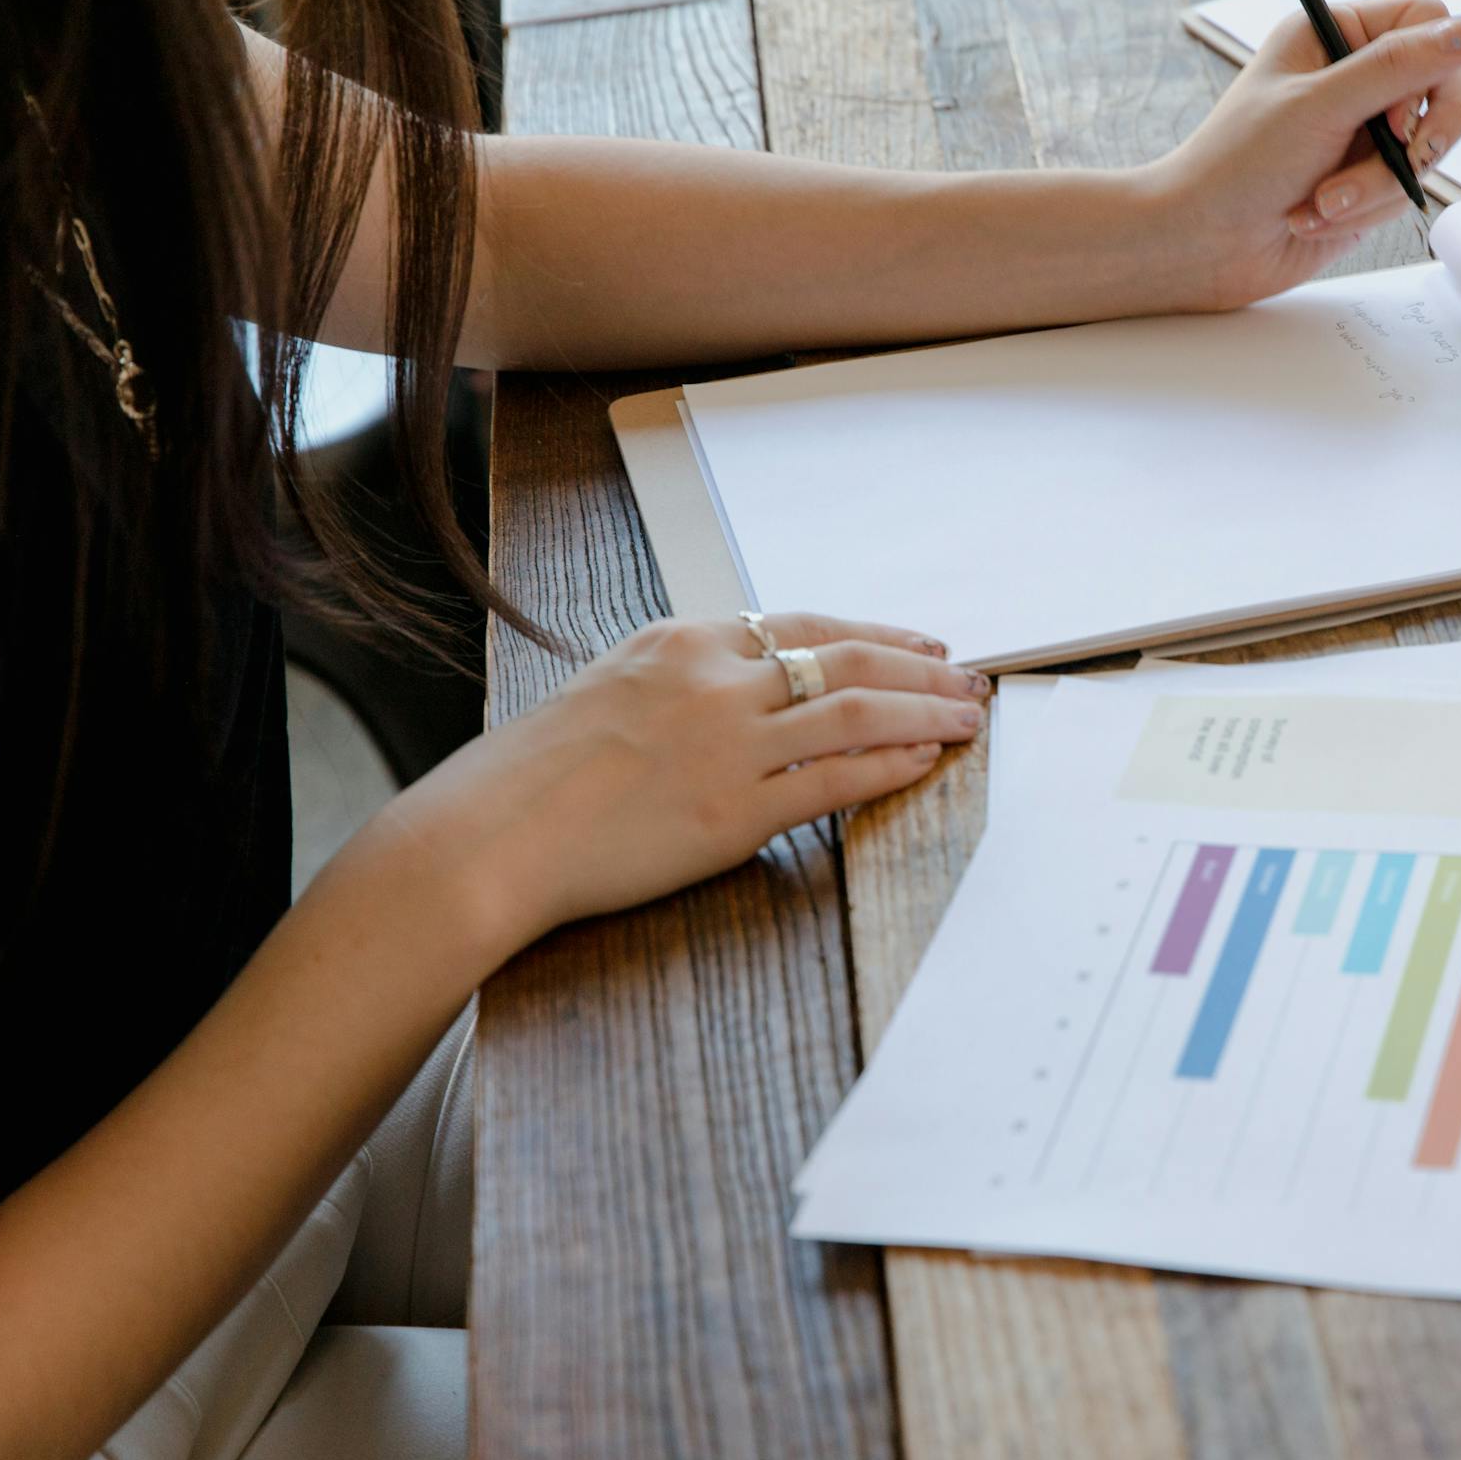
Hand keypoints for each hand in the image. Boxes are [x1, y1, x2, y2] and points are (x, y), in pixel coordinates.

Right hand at [326, 613, 987, 950]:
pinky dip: (888, 765)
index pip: (802, 624)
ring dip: (924, 710)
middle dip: (919, 667)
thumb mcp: (611, 691)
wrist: (491, 834)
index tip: (922, 645)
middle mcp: (712, 680)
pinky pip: (832, 779)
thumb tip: (743, 691)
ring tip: (967, 718)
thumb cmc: (536, 775)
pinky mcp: (732, 810)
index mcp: (681, 643)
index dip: (874, 634)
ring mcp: (726, 744)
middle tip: (969, 678)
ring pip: (854, 709)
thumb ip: (682, 683)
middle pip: (845, 657)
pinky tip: (923, 762)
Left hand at [1146, 0, 1460, 309]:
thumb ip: (1398, 68)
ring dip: (1375, 186)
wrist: (1202, 245)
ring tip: (1322, 201)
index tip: (1402, 114)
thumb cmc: (1237, 166)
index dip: (1434, 68)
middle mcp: (1353, 76)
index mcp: (1334, 34)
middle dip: (1415, 141)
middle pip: (1442, 88)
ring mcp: (1363, 131)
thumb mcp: (1320, 106)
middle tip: (1401, 163)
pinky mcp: (1367, 180)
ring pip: (1424, 149)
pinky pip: (1404, 190)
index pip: (1426, 22)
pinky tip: (1315, 216)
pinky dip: (1365, 210)